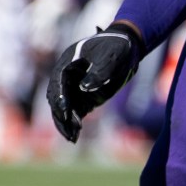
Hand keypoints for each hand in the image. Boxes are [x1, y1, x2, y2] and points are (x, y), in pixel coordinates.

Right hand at [49, 25, 142, 142]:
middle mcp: (67, 77)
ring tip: (72, 138)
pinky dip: (73, 124)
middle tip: (68, 129)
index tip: (65, 110)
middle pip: (56, 97)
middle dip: (60, 114)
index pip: (58, 80)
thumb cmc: (117, 47)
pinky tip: (75, 136)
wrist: (128, 47)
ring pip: (63, 108)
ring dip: (65, 123)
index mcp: (68, 62)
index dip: (59, 96)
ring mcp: (75, 88)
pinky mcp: (84, 98)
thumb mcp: (110, 56)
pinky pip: (74, 113)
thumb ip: (99, 71)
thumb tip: (85, 88)